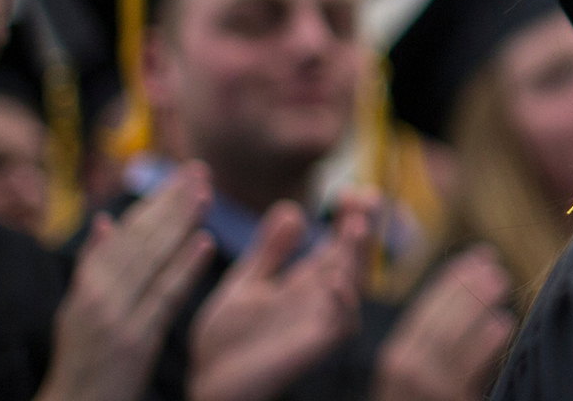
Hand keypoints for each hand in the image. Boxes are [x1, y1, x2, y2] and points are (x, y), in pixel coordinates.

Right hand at [36, 163, 215, 400]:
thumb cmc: (83, 360)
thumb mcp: (77, 310)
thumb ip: (93, 266)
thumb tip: (106, 221)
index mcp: (86, 286)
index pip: (125, 234)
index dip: (154, 202)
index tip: (179, 176)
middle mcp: (98, 296)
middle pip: (141, 239)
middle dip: (171, 202)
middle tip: (200, 171)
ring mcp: (117, 317)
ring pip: (153, 260)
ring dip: (181, 223)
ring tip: (205, 193)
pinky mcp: (137, 340)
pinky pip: (164, 297)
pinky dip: (185, 268)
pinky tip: (205, 243)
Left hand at [188, 191, 376, 400]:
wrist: (206, 382)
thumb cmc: (226, 341)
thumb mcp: (246, 283)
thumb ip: (270, 251)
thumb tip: (292, 209)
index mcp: (304, 285)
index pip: (336, 245)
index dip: (347, 218)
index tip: (350, 190)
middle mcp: (318, 301)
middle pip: (352, 259)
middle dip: (362, 228)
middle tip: (367, 196)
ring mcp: (318, 323)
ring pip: (352, 286)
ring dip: (358, 258)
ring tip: (357, 226)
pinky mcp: (313, 347)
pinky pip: (340, 324)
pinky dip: (343, 302)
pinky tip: (336, 280)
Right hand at [372, 245, 516, 400]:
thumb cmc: (421, 399)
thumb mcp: (419, 372)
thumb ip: (438, 340)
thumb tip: (473, 296)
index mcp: (397, 355)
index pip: (424, 309)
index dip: (450, 280)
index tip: (475, 256)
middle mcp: (405, 369)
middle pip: (437, 318)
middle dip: (465, 288)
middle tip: (493, 265)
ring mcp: (425, 388)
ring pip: (451, 338)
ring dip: (476, 306)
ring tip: (501, 284)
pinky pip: (466, 369)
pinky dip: (484, 344)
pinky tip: (503, 324)